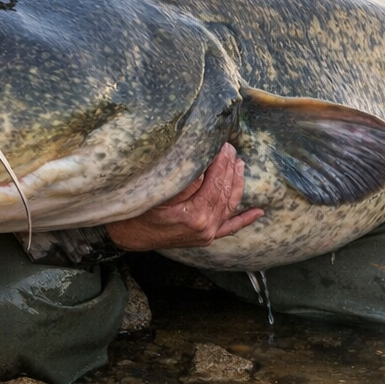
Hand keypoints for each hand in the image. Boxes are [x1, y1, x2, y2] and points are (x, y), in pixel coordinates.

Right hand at [104, 143, 260, 251]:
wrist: (126, 237)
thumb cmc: (136, 212)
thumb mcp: (156, 192)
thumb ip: (183, 181)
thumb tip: (204, 164)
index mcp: (195, 216)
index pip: (215, 183)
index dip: (221, 162)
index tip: (223, 145)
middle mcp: (206, 227)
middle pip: (224, 192)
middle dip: (229, 168)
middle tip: (231, 148)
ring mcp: (207, 235)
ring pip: (229, 205)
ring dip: (237, 184)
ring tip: (241, 165)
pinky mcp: (205, 238)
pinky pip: (230, 227)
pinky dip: (244, 219)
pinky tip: (258, 212)